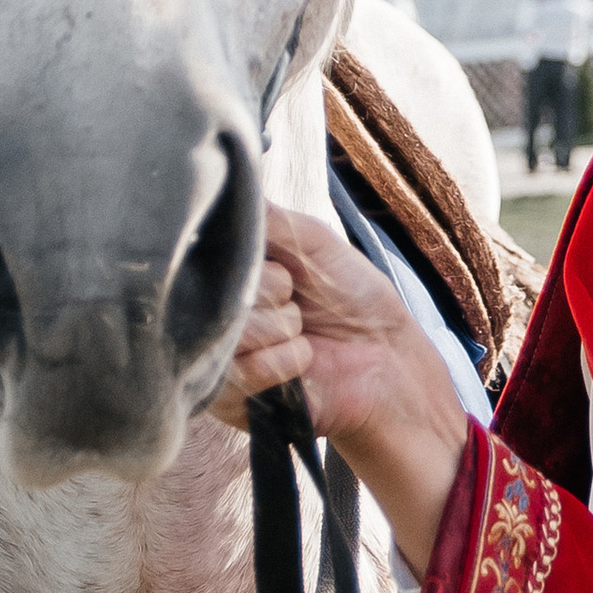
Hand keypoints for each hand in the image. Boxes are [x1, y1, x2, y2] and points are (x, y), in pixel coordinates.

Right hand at [212, 204, 472, 582]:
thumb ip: (263, 217)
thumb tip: (223, 190)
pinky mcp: (232, 402)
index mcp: (225, 277)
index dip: (250, 258)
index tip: (282, 264)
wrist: (388, 357)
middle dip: (272, 291)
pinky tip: (306, 360)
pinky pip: (245, 372)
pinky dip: (286, 360)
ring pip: (233, 331)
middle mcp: (213, 317)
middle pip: (218, 292)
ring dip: (282, 327)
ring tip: (303, 331)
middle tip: (298, 302)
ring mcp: (219, 360)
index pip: (204, 255)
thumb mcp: (311, 239)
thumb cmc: (351, 296)